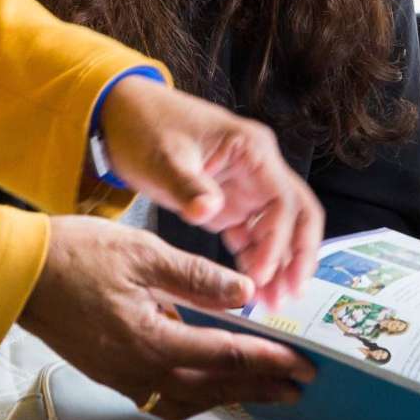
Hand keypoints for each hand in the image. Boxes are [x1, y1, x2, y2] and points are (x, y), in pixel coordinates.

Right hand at [19, 217, 315, 419]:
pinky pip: (164, 393)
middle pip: (212, 387)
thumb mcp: (142, 253)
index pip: (225, 355)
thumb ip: (197, 277)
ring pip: (189, 397)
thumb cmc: (75, 254)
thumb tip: (246, 296)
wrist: (17, 272)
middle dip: (257, 387)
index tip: (301, 362)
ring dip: (228, 395)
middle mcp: (140, 372)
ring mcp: (122, 377)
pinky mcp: (110, 373)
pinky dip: (195, 391)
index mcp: (152, 341)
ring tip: (261, 390)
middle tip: (297, 386)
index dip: (268, 359)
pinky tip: (206, 378)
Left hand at [101, 78, 322, 306]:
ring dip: (279, 264)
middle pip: (297, 215)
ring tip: (272, 303)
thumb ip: (188, 186)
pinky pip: (254, 233)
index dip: (279, 242)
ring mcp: (246, 185)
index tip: (261, 276)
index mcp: (252, 149)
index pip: (284, 201)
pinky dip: (256, 258)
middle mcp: (258, 167)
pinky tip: (251, 286)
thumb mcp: (163, 158)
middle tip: (287, 297)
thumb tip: (210, 211)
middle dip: (296, 257)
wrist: (122, 115)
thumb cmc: (145, 126)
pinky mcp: (229, 201)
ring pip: (279, 229)